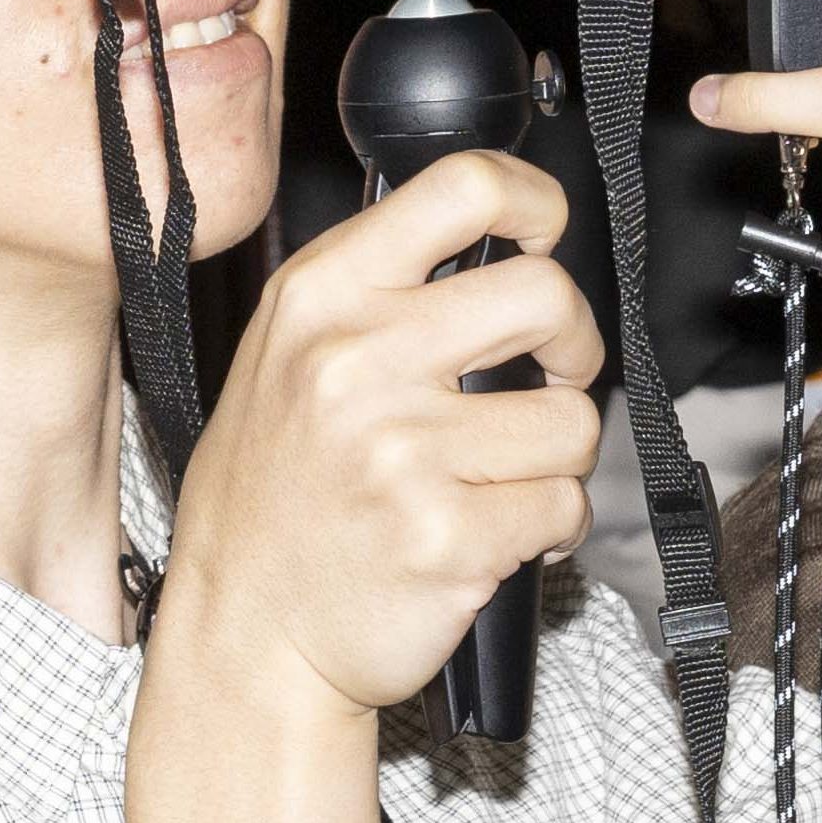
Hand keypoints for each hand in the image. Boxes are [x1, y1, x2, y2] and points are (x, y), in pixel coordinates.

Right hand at [160, 152, 603, 721]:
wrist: (246, 634)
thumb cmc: (277, 498)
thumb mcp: (291, 357)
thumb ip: (383, 292)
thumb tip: (511, 244)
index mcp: (323, 297)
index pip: (462, 188)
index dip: (536, 203)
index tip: (548, 238)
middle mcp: (358, 360)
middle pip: (548, 297)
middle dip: (575, 345)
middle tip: (552, 379)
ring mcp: (402, 450)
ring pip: (573, 421)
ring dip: (558, 460)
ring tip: (499, 481)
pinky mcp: (447, 535)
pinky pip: (563, 507)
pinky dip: (548, 529)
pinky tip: (494, 537)